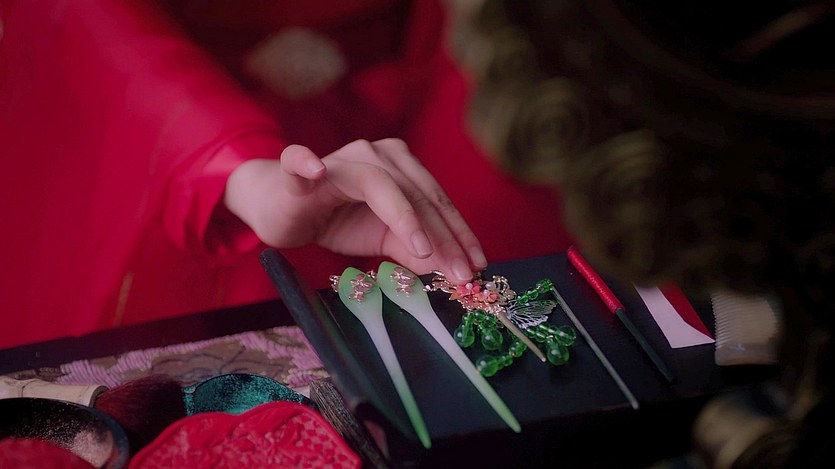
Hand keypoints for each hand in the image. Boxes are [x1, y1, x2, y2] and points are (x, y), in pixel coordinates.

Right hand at [224, 138, 486, 283]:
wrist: (282, 209)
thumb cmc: (336, 219)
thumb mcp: (381, 240)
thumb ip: (413, 250)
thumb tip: (447, 269)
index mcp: (400, 167)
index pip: (436, 201)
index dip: (458, 234)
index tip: (476, 267)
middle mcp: (375, 155)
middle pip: (417, 195)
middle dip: (442, 237)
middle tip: (459, 273)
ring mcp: (338, 159)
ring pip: (378, 184)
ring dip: (404, 217)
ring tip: (422, 249)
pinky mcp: (298, 170)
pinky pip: (299, 161)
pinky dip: (305, 163)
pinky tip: (313, 169)